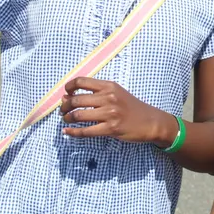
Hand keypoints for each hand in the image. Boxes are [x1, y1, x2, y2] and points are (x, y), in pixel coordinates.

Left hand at [60, 77, 175, 145]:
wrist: (150, 121)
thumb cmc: (131, 107)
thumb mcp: (116, 93)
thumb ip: (97, 93)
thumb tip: (68, 96)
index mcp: (109, 86)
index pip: (81, 81)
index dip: (69, 87)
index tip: (65, 93)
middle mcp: (109, 97)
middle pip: (76, 99)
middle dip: (65, 106)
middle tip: (63, 110)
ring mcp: (110, 113)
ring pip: (78, 115)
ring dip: (67, 118)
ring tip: (66, 120)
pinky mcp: (111, 129)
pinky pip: (86, 131)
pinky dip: (73, 132)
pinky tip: (67, 132)